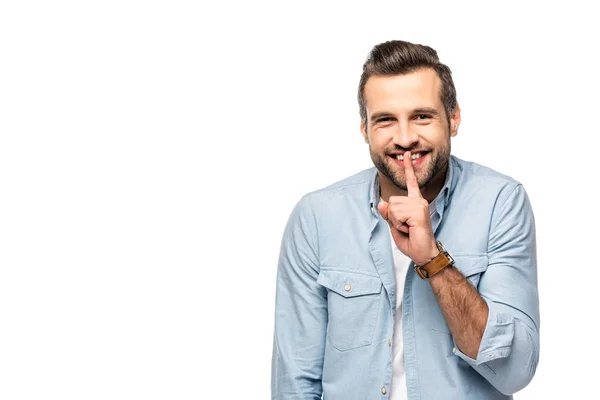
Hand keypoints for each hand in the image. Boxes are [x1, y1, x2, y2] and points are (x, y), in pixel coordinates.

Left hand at [377, 151, 438, 265]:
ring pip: (392, 208)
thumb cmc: (412, 240)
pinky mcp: (418, 212)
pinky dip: (398, 224)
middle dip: (392, 217)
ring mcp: (420, 205)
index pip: (411, 183)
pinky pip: (396, 214)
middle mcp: (419, 201)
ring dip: (396, 222)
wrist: (423, 253)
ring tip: (408, 228)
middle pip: (391, 201)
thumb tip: (383, 204)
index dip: (408, 169)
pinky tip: (410, 229)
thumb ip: (388, 214)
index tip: (406, 155)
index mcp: (415, 202)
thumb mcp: (395, 226)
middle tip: (405, 227)